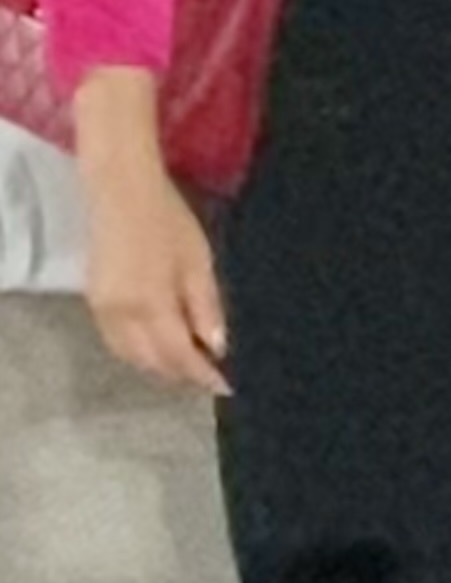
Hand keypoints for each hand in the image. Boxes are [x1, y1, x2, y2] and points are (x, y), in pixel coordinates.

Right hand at [83, 164, 229, 392]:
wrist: (122, 196)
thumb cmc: (170, 224)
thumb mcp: (199, 264)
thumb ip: (205, 308)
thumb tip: (217, 348)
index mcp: (150, 305)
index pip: (178, 355)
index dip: (201, 375)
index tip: (225, 387)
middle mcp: (120, 316)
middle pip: (151, 362)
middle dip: (181, 374)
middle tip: (209, 377)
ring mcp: (102, 310)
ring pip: (130, 356)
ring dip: (159, 366)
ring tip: (189, 366)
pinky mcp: (93, 302)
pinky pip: (116, 342)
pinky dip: (139, 352)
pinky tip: (160, 347)